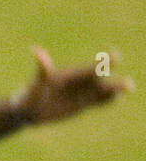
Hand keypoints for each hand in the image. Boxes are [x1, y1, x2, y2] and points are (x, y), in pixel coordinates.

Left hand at [14, 48, 132, 125]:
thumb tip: (36, 51)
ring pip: (102, 91)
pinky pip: (97, 102)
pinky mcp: (82, 104)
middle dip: (113, 82)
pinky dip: (106, 100)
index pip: (90, 68)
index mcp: (73, 75)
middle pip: (101, 79)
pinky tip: (117, 99)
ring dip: (114, 90)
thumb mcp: (38, 83)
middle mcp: (80, 82)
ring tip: (128, 87)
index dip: (102, 62)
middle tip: (128, 85)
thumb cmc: (33, 93)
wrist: (31, 109)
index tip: (115, 56)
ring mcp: (82, 93)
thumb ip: (42, 69)